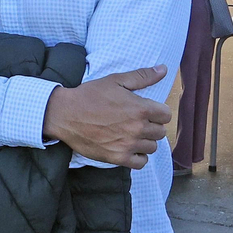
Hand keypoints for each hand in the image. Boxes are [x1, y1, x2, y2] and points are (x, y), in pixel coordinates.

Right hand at [41, 65, 171, 167]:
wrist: (66, 114)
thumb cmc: (90, 95)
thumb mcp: (116, 80)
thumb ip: (142, 76)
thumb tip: (163, 69)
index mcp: (140, 108)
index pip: (166, 115)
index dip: (158, 112)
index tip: (148, 111)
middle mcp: (138, 128)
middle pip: (160, 132)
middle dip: (151, 126)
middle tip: (137, 122)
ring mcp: (128, 145)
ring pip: (152, 147)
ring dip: (145, 141)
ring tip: (132, 134)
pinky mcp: (118, 158)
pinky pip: (141, 162)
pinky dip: (138, 156)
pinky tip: (129, 147)